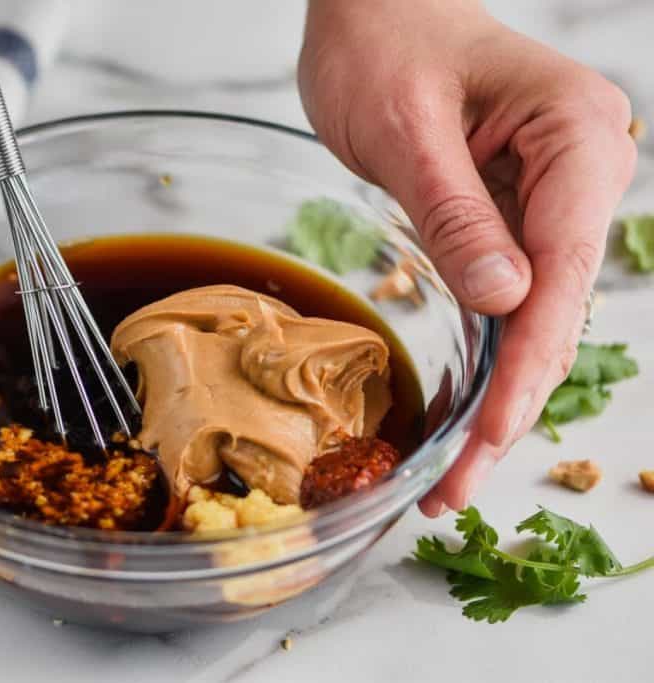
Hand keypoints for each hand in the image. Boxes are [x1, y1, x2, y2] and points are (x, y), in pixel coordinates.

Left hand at [299, 0, 636, 514]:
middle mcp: (579, 175)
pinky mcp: (510, 219)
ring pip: (534, 319)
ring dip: (499, 397)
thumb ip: (455, 213)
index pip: (562, 272)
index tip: (490, 434)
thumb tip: (505, 301)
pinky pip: (507, 301)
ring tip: (455, 476)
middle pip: (557, 312)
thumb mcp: (406, 128)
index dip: (525, 364)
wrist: (372, 7)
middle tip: (457, 487)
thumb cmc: (385, 40)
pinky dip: (484, 360)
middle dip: (511, 403)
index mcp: (577, 137)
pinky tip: (464, 415)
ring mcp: (550, 201)